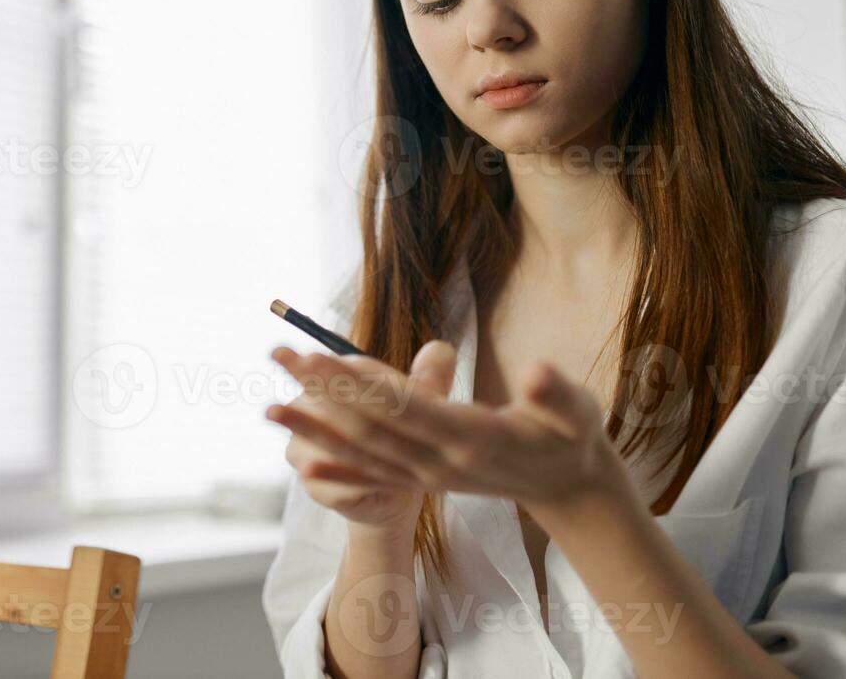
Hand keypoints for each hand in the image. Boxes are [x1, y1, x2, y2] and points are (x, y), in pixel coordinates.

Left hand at [266, 342, 632, 523]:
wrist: (568, 489)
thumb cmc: (572, 438)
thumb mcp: (577, 411)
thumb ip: (557, 394)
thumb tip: (540, 372)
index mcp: (470, 438)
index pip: (405, 407)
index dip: (363, 384)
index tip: (324, 358)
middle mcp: (440, 462)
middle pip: (371, 426)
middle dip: (323, 391)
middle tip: (281, 357)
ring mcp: (428, 476)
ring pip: (362, 451)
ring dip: (315, 429)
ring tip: (268, 408)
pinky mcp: (423, 482)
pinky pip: (371, 476)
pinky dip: (335, 467)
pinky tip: (299, 458)